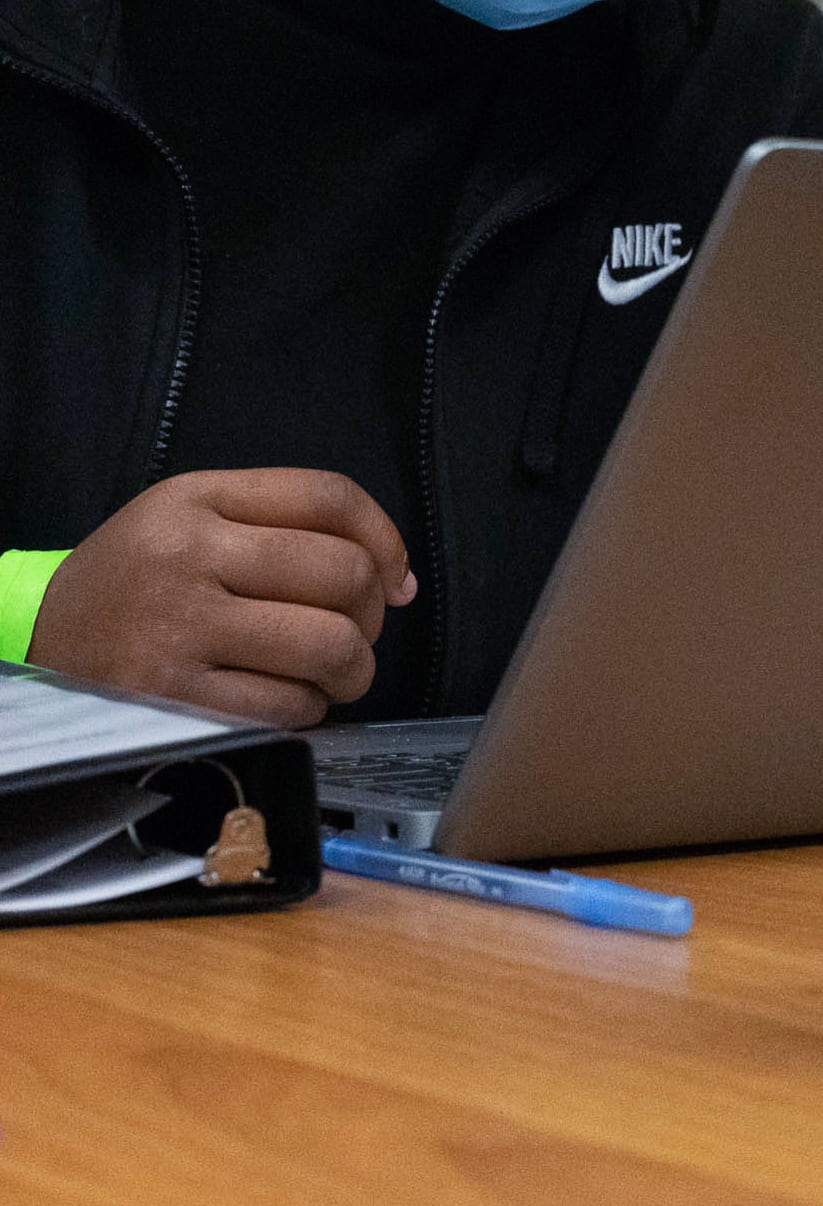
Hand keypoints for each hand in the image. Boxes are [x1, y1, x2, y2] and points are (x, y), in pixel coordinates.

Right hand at [27, 470, 414, 725]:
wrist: (37, 641)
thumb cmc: (140, 581)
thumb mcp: (194, 520)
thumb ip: (294, 525)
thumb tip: (402, 582)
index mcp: (195, 499)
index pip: (328, 496)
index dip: (386, 539)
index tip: (395, 578)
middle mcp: (186, 557)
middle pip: (344, 574)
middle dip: (372, 613)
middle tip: (353, 631)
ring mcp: (177, 631)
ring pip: (329, 645)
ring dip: (352, 669)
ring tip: (331, 672)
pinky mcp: (174, 701)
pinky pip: (289, 706)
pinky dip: (308, 708)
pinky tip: (287, 699)